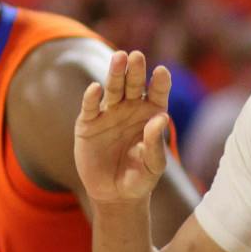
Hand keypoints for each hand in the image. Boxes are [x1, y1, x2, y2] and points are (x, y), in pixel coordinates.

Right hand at [73, 50, 173, 208]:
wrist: (114, 194)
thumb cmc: (139, 179)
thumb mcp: (152, 167)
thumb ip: (156, 145)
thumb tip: (160, 118)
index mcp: (151, 114)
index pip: (157, 92)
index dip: (160, 82)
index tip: (162, 72)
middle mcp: (130, 108)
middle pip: (133, 84)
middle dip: (135, 70)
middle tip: (137, 56)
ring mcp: (108, 113)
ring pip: (112, 88)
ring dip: (115, 73)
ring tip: (119, 58)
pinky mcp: (88, 123)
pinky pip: (90, 107)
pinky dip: (91, 97)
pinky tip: (95, 88)